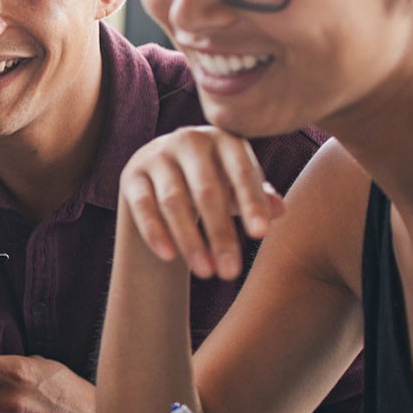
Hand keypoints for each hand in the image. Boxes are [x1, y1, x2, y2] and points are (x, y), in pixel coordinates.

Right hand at [117, 125, 287, 280]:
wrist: (161, 174)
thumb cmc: (212, 181)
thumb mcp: (237, 187)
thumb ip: (257, 197)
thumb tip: (280, 211)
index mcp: (224, 139)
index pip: (241, 172)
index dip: (251, 204)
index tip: (259, 236)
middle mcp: (190, 140)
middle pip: (207, 191)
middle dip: (220, 234)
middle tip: (230, 272)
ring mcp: (157, 155)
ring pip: (174, 202)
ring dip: (190, 241)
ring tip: (205, 272)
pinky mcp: (132, 175)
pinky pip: (144, 207)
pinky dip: (156, 233)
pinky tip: (169, 258)